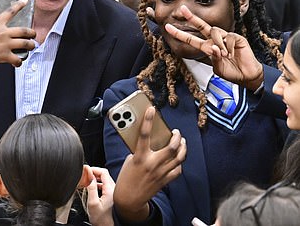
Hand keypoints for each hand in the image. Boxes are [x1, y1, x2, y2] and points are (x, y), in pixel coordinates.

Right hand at [0, 0, 35, 68]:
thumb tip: (1, 36)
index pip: (10, 11)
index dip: (19, 5)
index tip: (25, 1)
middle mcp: (3, 33)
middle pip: (24, 30)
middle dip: (32, 33)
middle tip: (33, 34)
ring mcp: (5, 44)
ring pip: (26, 44)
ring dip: (31, 46)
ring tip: (31, 47)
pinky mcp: (4, 55)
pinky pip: (18, 59)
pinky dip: (19, 62)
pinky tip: (17, 63)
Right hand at [81, 166, 114, 225]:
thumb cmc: (101, 219)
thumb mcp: (93, 203)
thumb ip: (91, 188)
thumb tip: (88, 176)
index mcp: (110, 190)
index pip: (103, 172)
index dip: (93, 169)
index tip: (85, 170)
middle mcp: (113, 189)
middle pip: (104, 174)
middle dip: (93, 172)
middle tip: (85, 175)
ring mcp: (113, 192)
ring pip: (104, 179)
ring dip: (95, 178)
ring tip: (87, 181)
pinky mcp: (111, 195)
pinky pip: (104, 184)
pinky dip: (97, 183)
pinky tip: (92, 187)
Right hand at [113, 106, 185, 221]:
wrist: (129, 198)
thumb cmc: (126, 178)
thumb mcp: (129, 160)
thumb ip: (139, 150)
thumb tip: (150, 142)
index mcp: (140, 157)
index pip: (145, 134)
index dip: (148, 120)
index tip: (152, 109)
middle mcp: (152, 164)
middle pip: (172, 147)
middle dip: (177, 137)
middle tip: (176, 132)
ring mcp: (161, 173)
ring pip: (179, 157)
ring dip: (183, 147)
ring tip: (182, 141)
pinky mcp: (165, 180)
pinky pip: (178, 169)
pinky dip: (179, 162)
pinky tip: (178, 158)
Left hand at [164, 5, 263, 89]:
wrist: (246, 76)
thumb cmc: (231, 72)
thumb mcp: (218, 68)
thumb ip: (214, 58)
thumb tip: (214, 48)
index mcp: (207, 47)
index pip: (191, 39)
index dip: (179, 33)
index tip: (167, 27)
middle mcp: (214, 40)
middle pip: (202, 26)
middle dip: (191, 17)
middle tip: (182, 9)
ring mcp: (225, 38)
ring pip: (215, 32)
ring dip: (218, 44)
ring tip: (225, 55)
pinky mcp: (237, 37)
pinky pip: (229, 38)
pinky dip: (229, 47)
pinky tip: (232, 54)